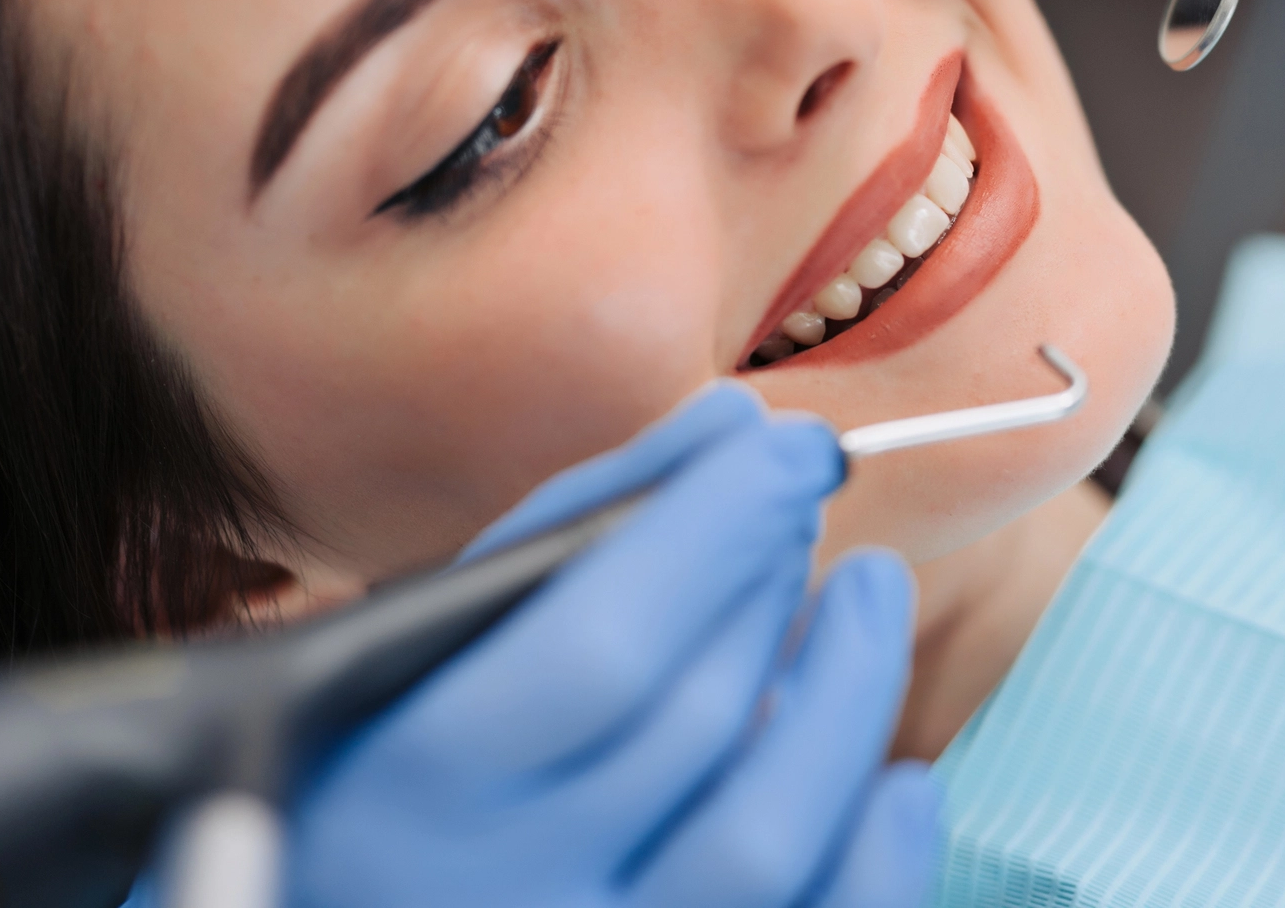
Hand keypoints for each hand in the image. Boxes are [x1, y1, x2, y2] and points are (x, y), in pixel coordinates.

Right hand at [282, 383, 939, 907]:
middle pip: (694, 718)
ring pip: (767, 838)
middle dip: (769, 580)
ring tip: (870, 592)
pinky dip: (880, 850)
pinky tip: (890, 772)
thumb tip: (733, 424)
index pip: (603, 641)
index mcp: (408, 786)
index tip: (791, 447)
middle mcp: (497, 897)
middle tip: (802, 505)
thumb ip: (580, 522)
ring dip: (847, 692)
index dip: (719, 528)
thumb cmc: (394, 764)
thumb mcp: (438, 639)